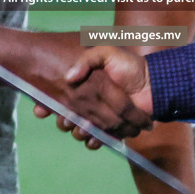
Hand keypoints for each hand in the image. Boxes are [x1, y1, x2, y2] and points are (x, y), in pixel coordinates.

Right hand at [30, 44, 152, 147]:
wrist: (152, 80)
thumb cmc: (128, 65)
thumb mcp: (106, 51)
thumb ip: (88, 60)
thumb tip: (69, 77)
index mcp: (85, 86)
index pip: (61, 100)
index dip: (48, 106)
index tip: (42, 110)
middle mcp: (90, 103)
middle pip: (70, 119)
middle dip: (64, 122)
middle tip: (67, 120)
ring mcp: (100, 117)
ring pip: (83, 131)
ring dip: (80, 133)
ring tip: (83, 129)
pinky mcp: (112, 129)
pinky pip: (99, 139)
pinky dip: (95, 142)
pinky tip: (94, 140)